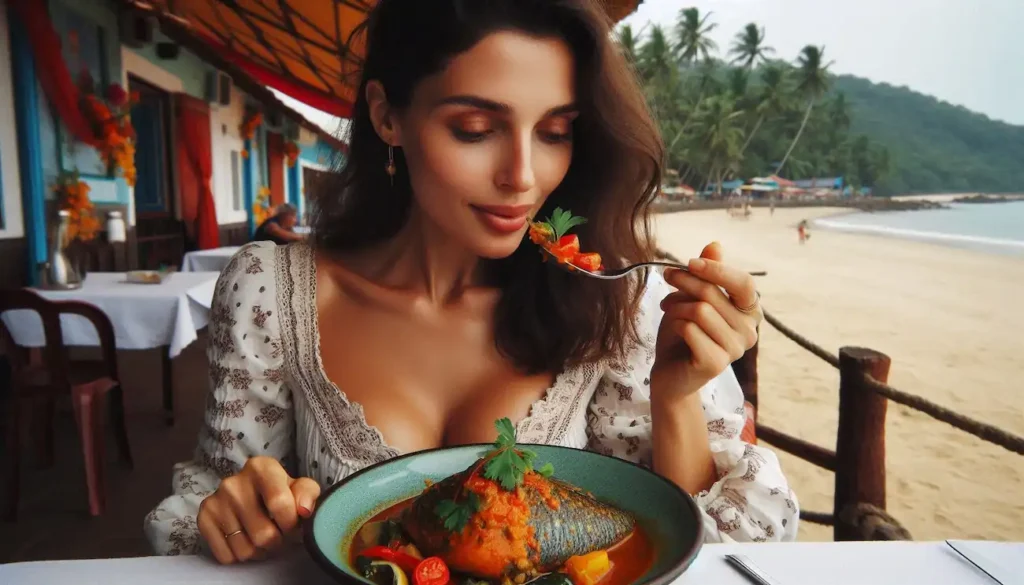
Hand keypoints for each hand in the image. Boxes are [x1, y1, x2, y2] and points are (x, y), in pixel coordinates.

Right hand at [197, 456, 320, 563]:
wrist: (251, 493)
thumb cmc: (281, 491)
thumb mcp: (300, 487)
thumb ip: (307, 494)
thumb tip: (303, 510)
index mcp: (261, 467)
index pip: (280, 504)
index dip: (291, 523)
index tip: (293, 525)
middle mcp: (234, 482)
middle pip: (263, 534)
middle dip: (277, 542)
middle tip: (279, 536)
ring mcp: (216, 500)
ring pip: (245, 550)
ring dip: (259, 552)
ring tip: (263, 539)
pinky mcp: (204, 518)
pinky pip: (226, 556)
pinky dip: (239, 556)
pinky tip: (245, 541)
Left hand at [651, 242, 761, 401]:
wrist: (670, 373)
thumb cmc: (684, 332)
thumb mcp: (694, 297)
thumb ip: (708, 274)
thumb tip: (715, 245)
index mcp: (749, 312)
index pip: (744, 283)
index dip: (717, 269)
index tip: (690, 262)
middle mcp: (749, 331)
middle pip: (713, 294)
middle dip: (685, 281)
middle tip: (667, 277)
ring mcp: (735, 350)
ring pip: (700, 311)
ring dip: (677, 306)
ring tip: (669, 310)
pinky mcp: (716, 363)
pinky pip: (690, 330)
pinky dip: (676, 324)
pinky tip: (674, 330)